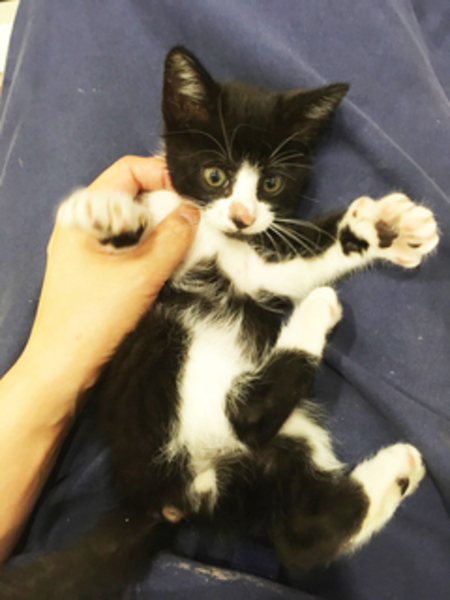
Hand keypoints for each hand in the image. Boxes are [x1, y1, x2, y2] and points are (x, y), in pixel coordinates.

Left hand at [21, 156, 199, 411]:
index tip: (191, 195)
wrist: (64, 367)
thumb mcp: (139, 274)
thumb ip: (171, 239)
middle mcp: (85, 225)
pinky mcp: (100, 270)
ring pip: (136, 224)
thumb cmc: (90, 319)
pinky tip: (173, 264)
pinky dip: (154, 250)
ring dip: (163, 231)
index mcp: (82, 214)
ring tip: (189, 245)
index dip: (162, 175)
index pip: (128, 171)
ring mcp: (91, 248)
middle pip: (134, 195)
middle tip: (197, 223)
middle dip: (168, 205)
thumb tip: (192, 212)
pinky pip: (132, 247)